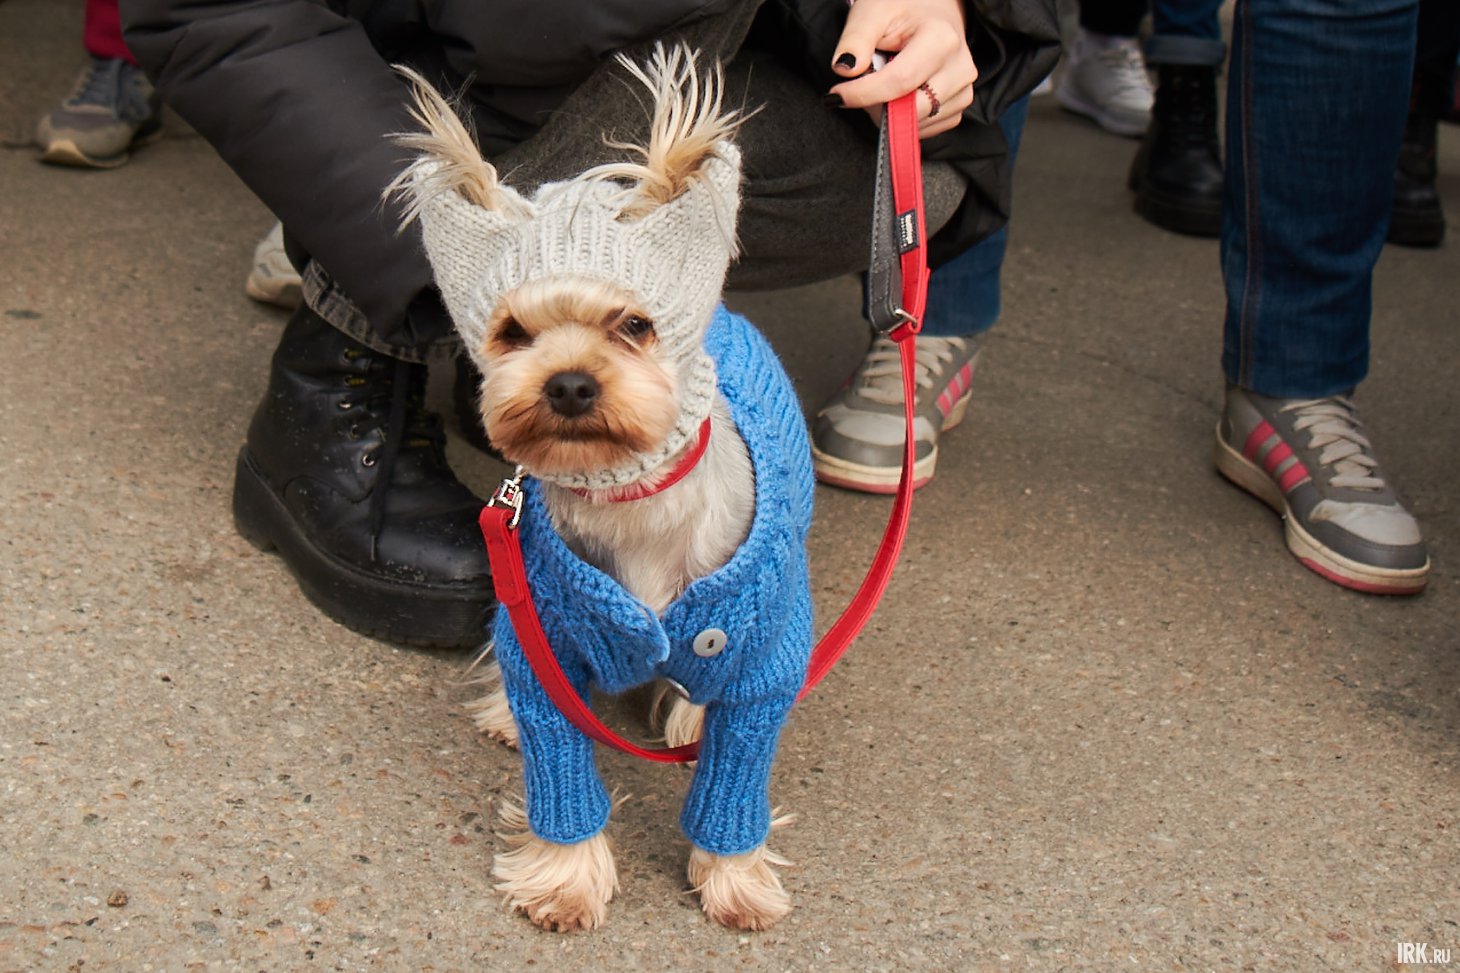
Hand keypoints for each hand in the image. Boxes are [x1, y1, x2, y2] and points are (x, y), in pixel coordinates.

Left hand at [827, 0, 976, 138]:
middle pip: (911, 110)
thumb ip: (855, 40)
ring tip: (883, 82)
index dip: (863, 94)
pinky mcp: (960, 104)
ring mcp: (964, 88)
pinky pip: (928, 128)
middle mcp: (959, 67)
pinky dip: (907, 120)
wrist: (933, 8)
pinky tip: (900, 95)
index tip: (837, 95)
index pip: (899, 82)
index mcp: (941, 40)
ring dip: (891, 113)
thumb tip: (845, 71)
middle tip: (859, 88)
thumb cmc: (902, 6)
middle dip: (877, 106)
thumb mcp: (872, 12)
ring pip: (918, 124)